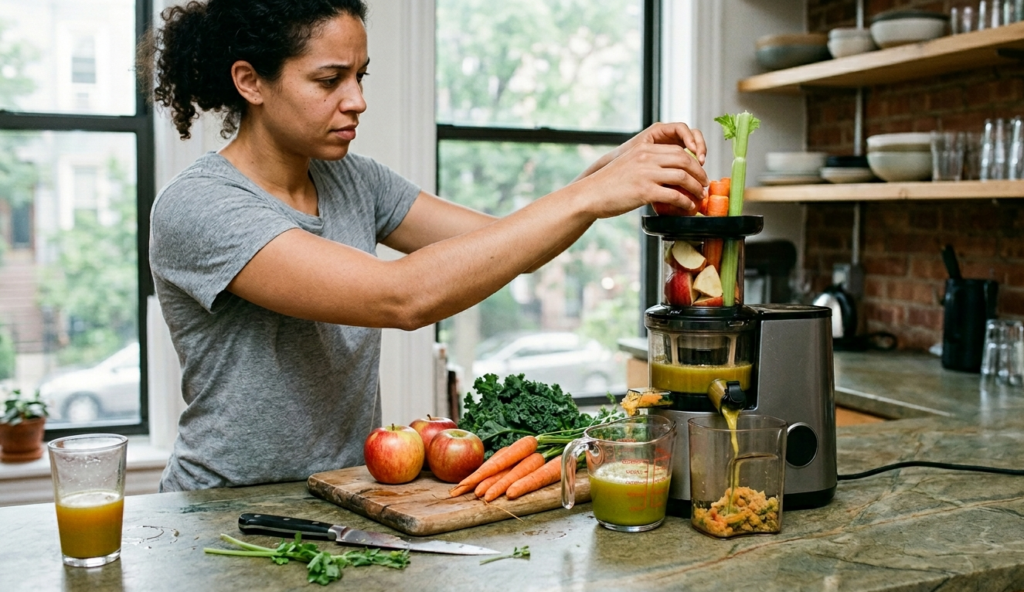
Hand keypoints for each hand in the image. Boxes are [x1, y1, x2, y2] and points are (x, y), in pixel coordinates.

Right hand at [573, 123, 709, 218]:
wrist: (590, 195)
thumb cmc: (609, 185)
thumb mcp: (630, 166)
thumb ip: (648, 166)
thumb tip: (669, 177)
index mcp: (644, 149)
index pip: (677, 150)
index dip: (693, 162)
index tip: (698, 173)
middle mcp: (646, 158)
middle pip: (685, 160)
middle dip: (699, 173)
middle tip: (704, 185)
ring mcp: (646, 174)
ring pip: (683, 177)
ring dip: (696, 188)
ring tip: (699, 197)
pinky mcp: (644, 191)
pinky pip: (674, 195)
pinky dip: (685, 202)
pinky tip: (688, 207)